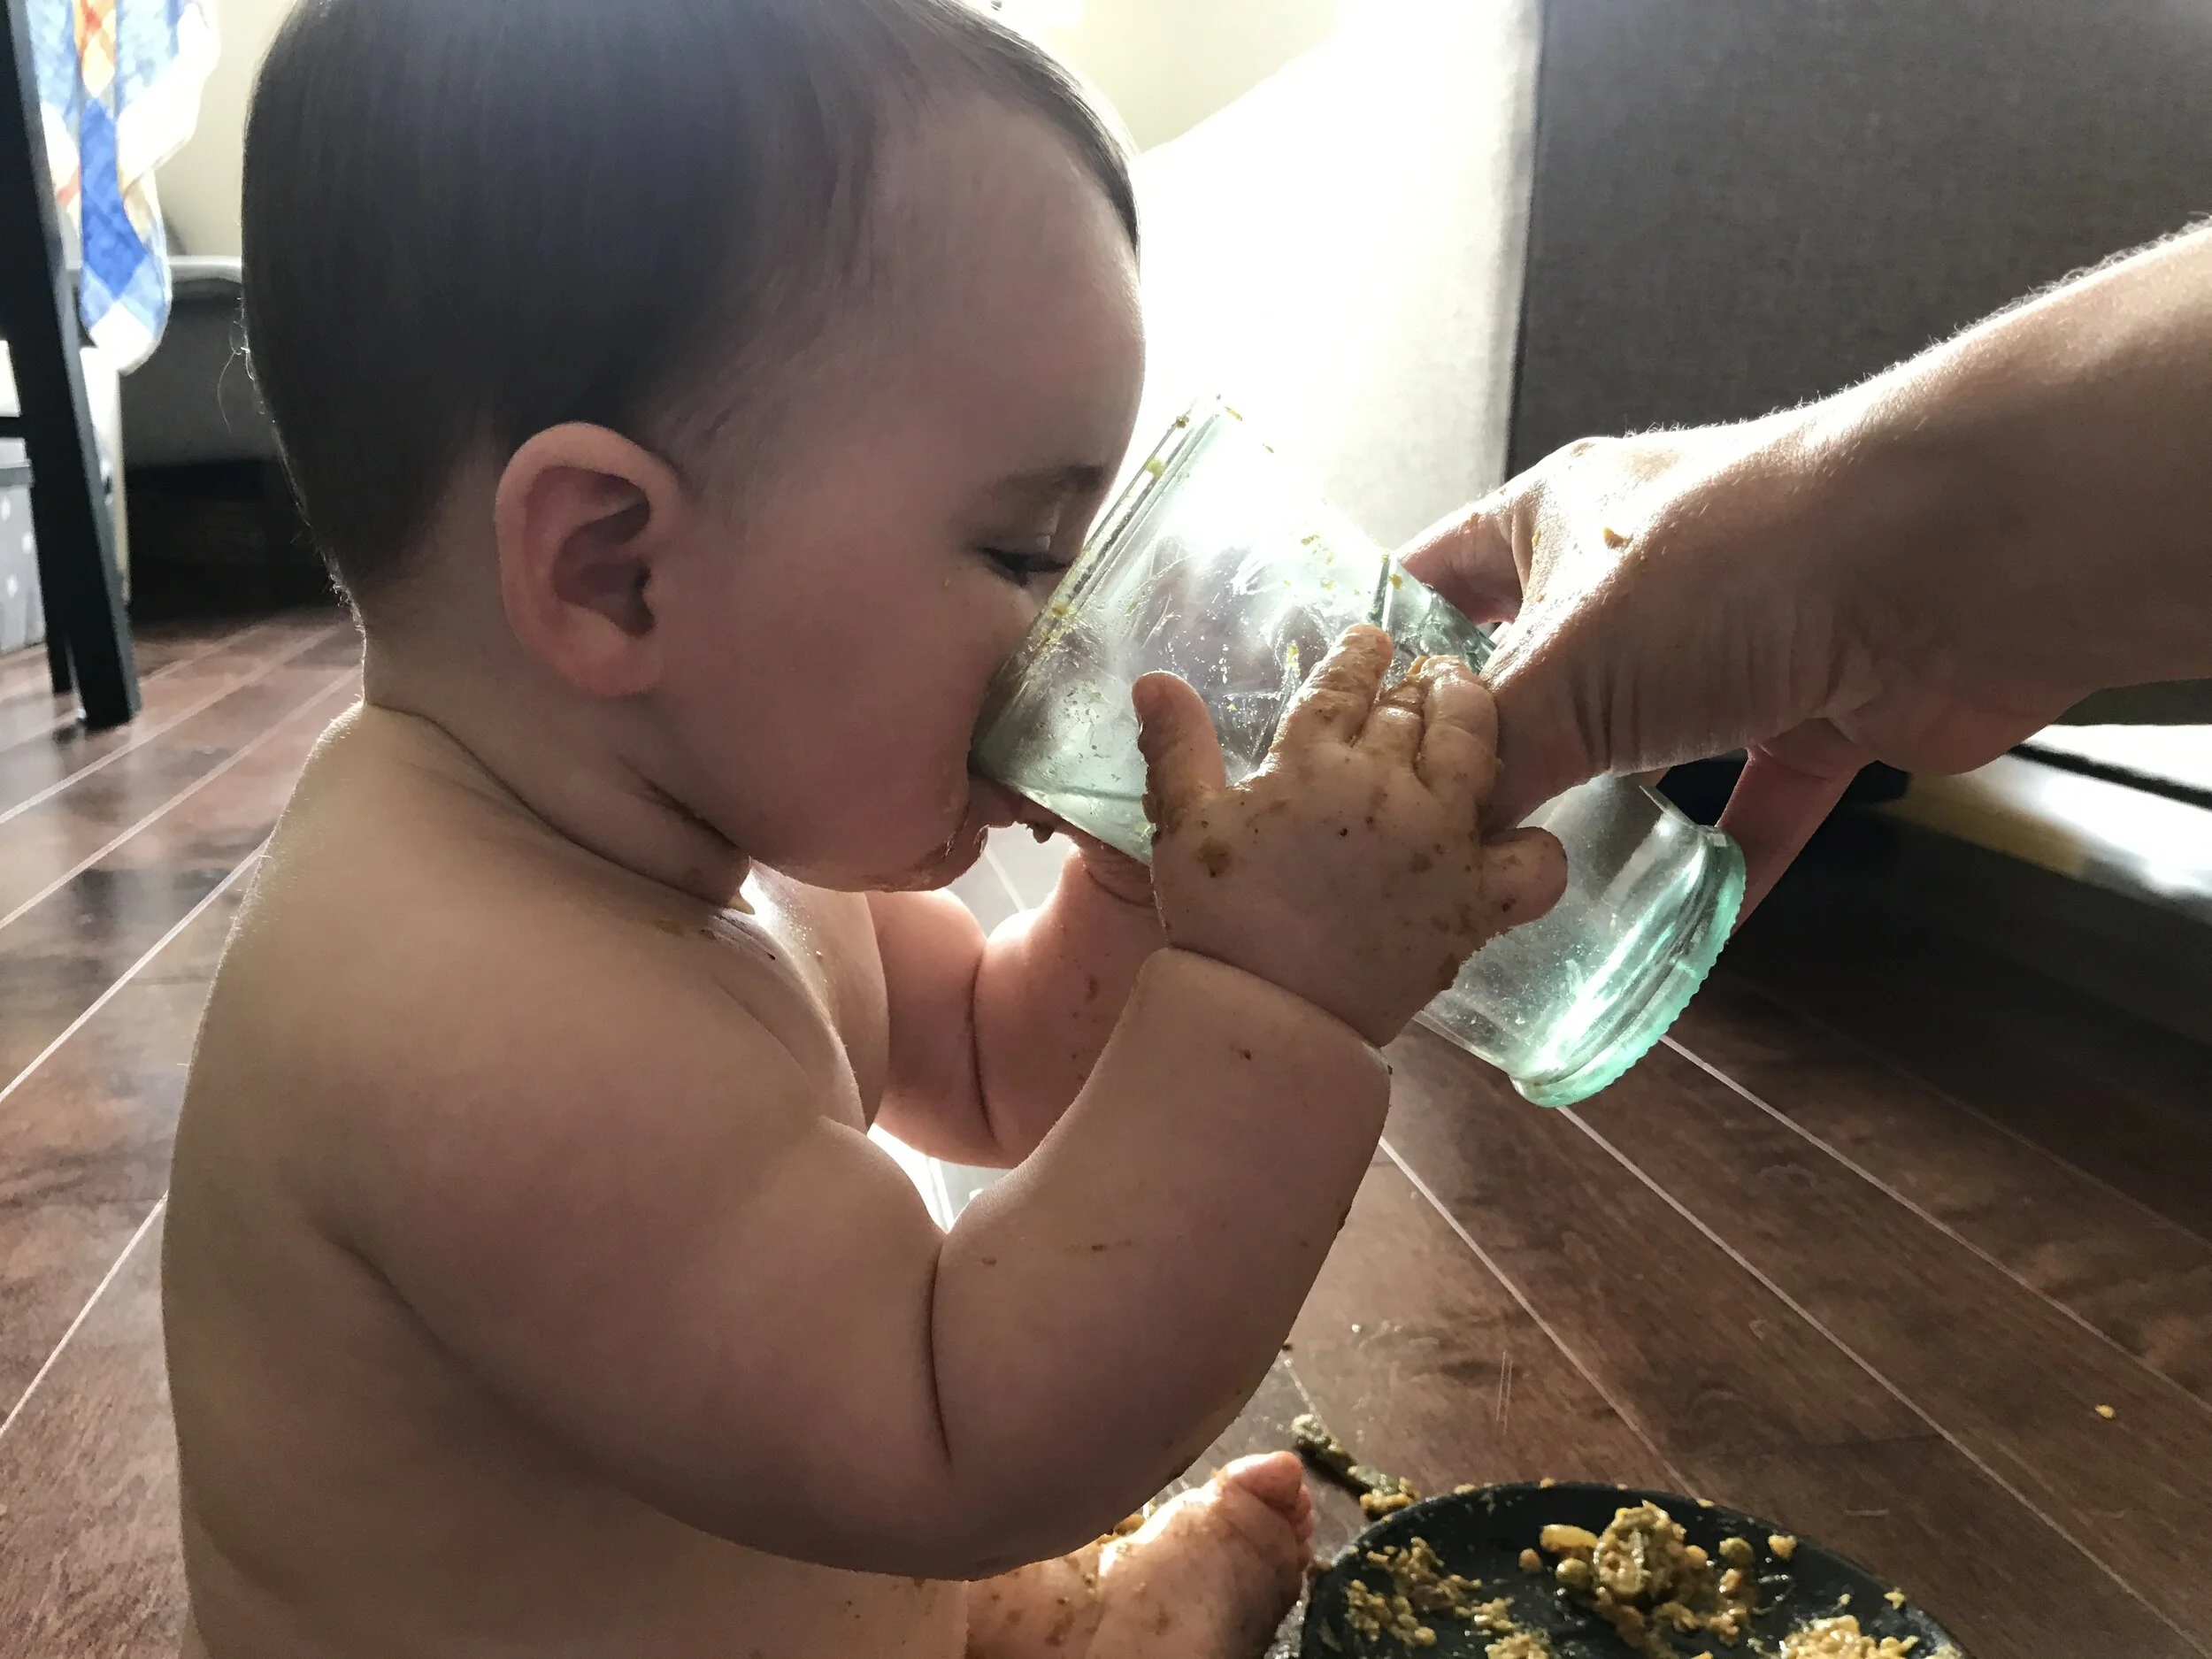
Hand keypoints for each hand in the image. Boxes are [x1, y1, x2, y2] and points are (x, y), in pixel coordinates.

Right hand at [1133, 627, 1566, 1047]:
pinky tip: (1517, 839)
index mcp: (1314, 764)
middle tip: (1429, 675)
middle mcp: (1385, 789)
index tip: (1374, 637)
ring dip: (1475, 717)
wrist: (1266, 1012)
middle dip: (1424, 680)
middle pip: (1417, 706)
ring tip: (1468, 710)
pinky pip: (1535, 861)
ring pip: (1478, 747)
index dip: (1363, 651)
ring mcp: (1439, 842)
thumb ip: (1177, 746)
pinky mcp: (1475, 902)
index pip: (1348, 681)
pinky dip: (1537, 848)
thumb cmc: (1219, 919)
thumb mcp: (1184, 824)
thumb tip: (1154, 680)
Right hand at [1400, 420, 2079, 910]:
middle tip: (1436, 836)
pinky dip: (1729, 855)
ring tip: (1540, 886)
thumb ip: (1492, 757)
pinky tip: (1692, 916)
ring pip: (1645, 739)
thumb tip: (1440, 836)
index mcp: (1559, 518)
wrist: (1952, 561)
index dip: (1385, 640)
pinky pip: (1760, 795)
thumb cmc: (1742, 563)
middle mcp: (1640, 569)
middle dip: (1495, 752)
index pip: (1438, 572)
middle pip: (1538, 671)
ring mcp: (1734, 635)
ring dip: (1607, 809)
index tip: (1340, 730)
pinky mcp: (1818, 699)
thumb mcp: (1570, 665)